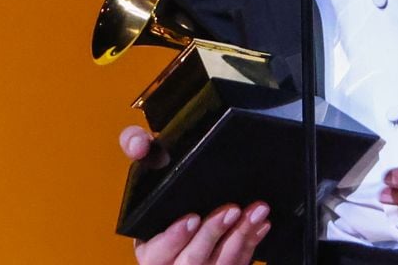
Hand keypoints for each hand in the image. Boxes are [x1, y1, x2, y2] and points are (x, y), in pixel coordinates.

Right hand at [122, 126, 269, 264]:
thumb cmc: (167, 193)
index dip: (174, 237)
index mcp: (149, 246)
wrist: (187, 216)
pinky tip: (261, 224)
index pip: (156, 251)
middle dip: (212, 234)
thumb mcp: (149, 171)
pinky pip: (237, 263)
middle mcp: (171, 264)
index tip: (192, 218)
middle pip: (191, 259)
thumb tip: (137, 144)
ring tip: (256, 211)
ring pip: (218, 264)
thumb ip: (137, 149)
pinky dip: (251, 244)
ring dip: (240, 238)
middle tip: (231, 210)